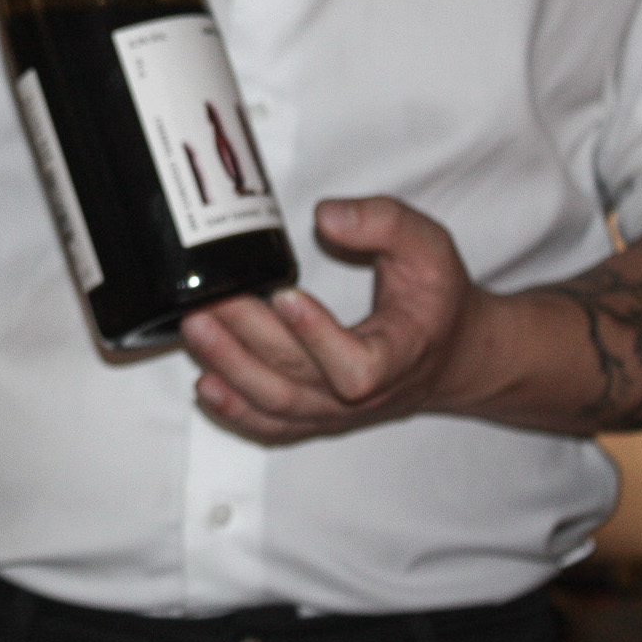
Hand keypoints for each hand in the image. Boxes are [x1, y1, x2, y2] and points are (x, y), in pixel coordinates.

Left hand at [180, 197, 495, 443]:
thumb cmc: (433, 299)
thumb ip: (384, 224)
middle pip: (296, 375)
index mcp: (397, 356)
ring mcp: (335, 411)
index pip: (356, 366)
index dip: (318, 336)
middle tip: (210, 297)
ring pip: (276, 402)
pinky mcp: (314, 416)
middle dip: (247, 335)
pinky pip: (270, 424)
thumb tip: (327, 217)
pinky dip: (235, 409)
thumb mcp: (428, 249)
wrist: (446, 354)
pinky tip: (205, 384)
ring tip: (195, 327)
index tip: (285, 296)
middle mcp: (364, 395)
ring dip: (230, 367)